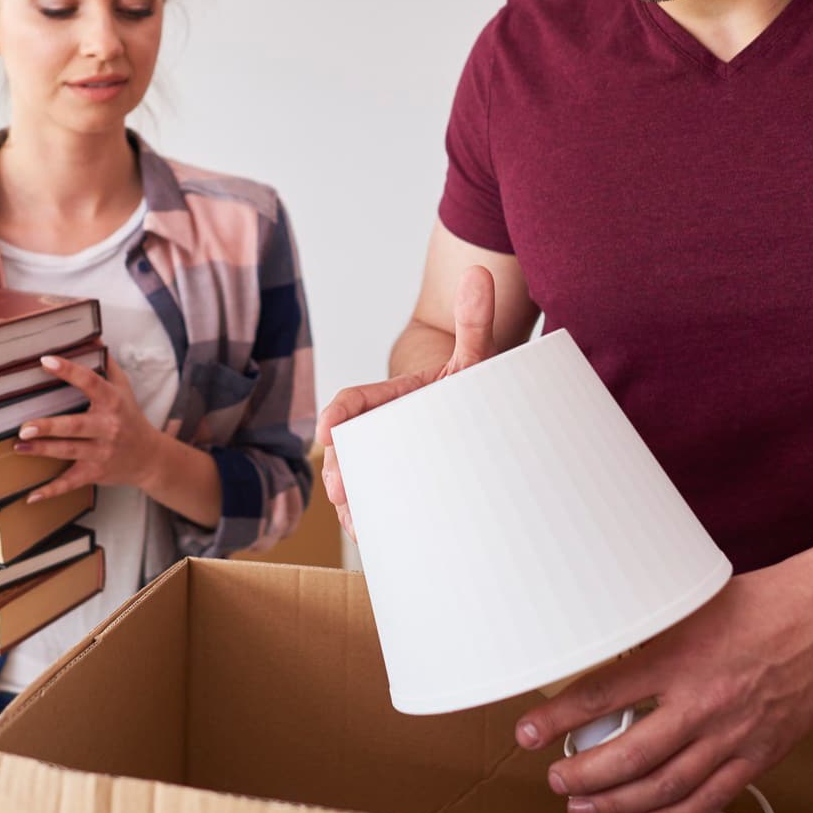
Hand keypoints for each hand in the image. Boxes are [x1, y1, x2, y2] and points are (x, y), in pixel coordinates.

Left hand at [16, 354, 165, 498]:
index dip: (69, 371)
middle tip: (24, 426)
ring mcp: (101, 453)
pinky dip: (51, 491)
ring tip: (18, 446)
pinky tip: (30, 496)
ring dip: (42, 450)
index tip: (46, 361)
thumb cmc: (131, 417)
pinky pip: (71, 482)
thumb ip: (107, 365)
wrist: (150, 458)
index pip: (91, 382)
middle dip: (49, 427)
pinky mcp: (95, 473)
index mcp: (113, 402)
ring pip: (68, 452)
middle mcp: (108, 427)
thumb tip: (93, 336)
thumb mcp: (124, 388)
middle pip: (75, 426)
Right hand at [317, 266, 496, 538]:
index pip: (351, 402)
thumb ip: (474, 320)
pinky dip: (369, 521)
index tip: (328, 431)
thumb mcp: (475, 356)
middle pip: (347, 449)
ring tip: (358, 523)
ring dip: (350, 503)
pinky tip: (374, 538)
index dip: (336, 416)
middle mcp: (380, 431)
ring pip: (355, 482)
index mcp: (388, 398)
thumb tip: (480, 273)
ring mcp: (387, 462)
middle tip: (340, 489)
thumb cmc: (473, 389)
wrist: (485, 420)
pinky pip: (373, 506)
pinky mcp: (398, 491)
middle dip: (338, 469)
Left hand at [515, 555, 812, 812]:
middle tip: (557, 780)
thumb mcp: (690, 603)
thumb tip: (599, 643)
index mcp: (677, 656)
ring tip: (584, 809)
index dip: (557, 719)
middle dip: (583, 775)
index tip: (527, 733)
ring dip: (617, 804)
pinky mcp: (757, 756)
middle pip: (629, 753)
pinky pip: (708, 799)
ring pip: (663, 784)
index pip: (602, 694)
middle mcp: (701, 700)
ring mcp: (731, 734)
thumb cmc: (757, 604)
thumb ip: (650, 632)